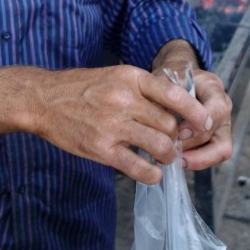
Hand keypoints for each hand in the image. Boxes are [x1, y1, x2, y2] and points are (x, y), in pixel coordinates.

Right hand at [31, 64, 216, 183]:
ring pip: (160, 146)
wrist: (43, 100)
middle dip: (175, 136)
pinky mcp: (102, 149)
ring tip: (162, 157)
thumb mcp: (114, 75)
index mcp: (130, 78)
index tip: (205, 123)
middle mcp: (124, 100)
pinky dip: (152, 174)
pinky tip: (151, 173)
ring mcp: (113, 125)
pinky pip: (139, 167)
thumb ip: (142, 89)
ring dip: (166, 155)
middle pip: (170, 124)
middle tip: (171, 142)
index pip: (174, 94)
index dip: (195, 112)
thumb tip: (175, 108)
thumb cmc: (79, 88)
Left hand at [173, 68, 232, 169]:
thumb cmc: (170, 78)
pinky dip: (197, 159)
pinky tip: (179, 158)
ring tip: (176, 160)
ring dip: (199, 159)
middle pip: (221, 136)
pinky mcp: (218, 135)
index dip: (199, 126)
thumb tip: (169, 129)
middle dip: (195, 148)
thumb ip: (167, 101)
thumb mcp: (164, 81)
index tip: (178, 133)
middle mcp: (223, 105)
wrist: (176, 76)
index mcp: (212, 87)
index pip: (217, 110)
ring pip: (222, 150)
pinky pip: (214, 154)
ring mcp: (223, 122)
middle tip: (172, 151)